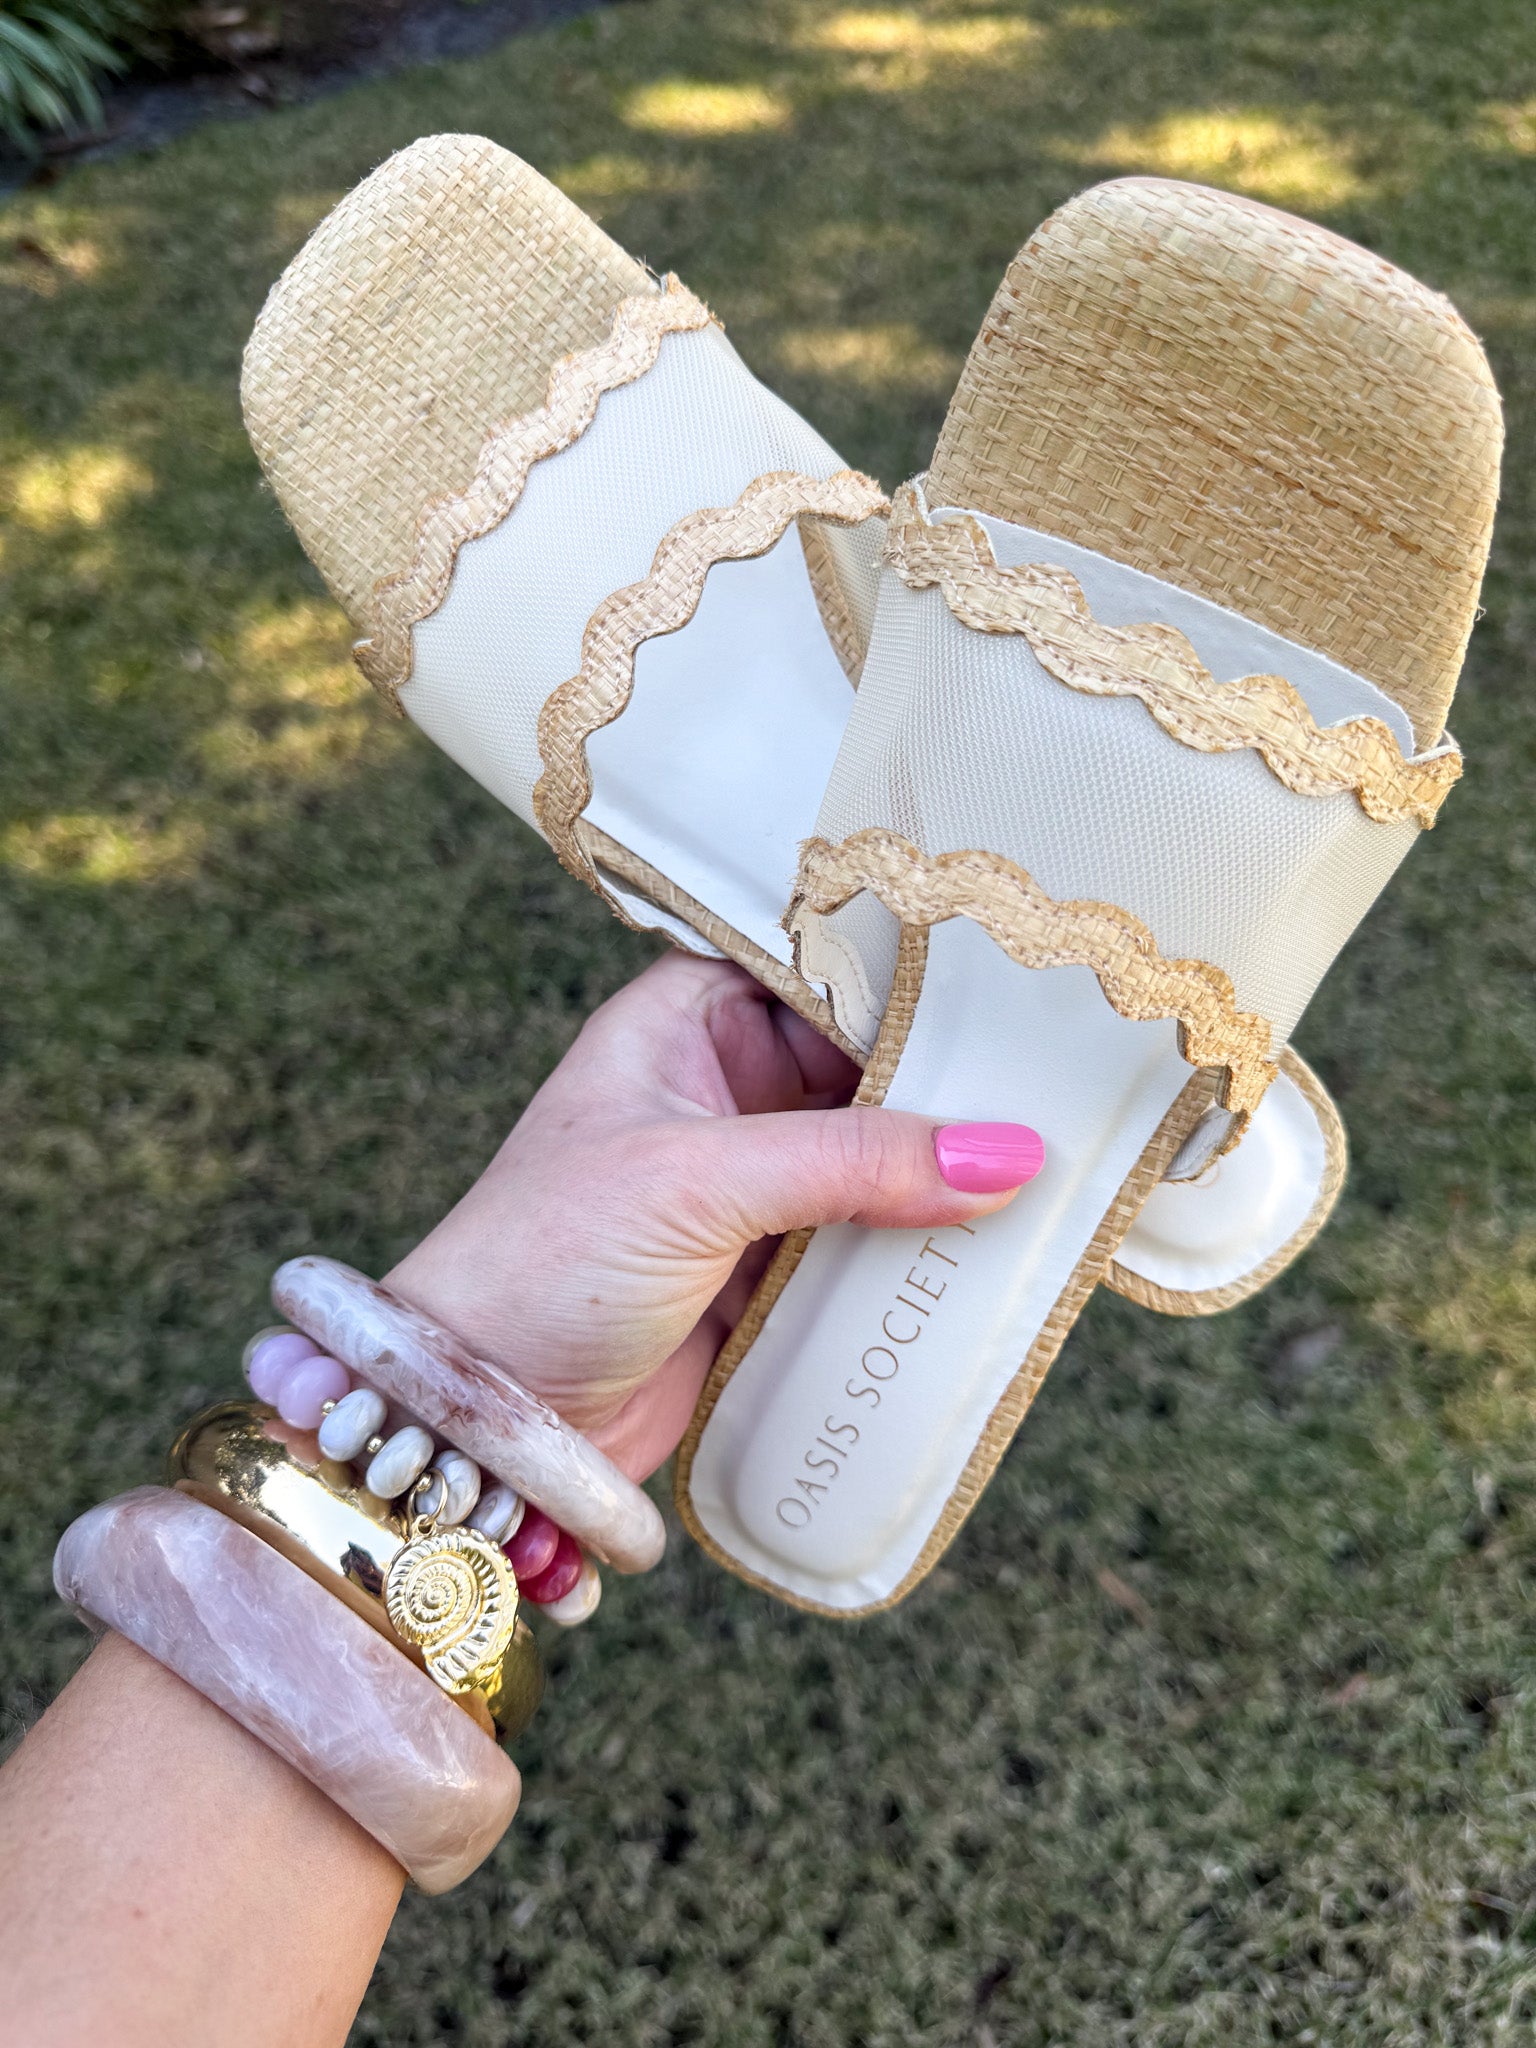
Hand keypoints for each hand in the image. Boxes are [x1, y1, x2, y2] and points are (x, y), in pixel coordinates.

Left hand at [387, 954, 1037, 1478]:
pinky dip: (922, 1248)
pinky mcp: (766, 1272)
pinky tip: (999, 1244)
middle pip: (863, 1069)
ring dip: (945, 1173)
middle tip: (1065, 1085)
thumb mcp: (699, 1184)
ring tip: (1057, 1165)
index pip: (820, 971)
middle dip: (948, 1085)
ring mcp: (747, 1186)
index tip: (1017, 985)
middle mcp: (720, 1091)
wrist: (482, 1419)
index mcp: (683, 1023)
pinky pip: (867, 1244)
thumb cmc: (543, 1261)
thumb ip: (854, 1162)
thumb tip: (1004, 1153)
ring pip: (876, 1160)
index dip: (911, 978)